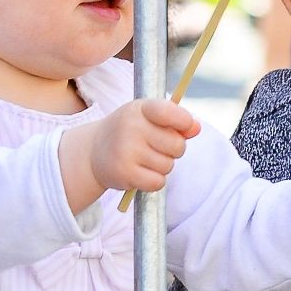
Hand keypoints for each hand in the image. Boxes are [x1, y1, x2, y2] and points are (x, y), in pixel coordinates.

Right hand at [59, 99, 200, 212]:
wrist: (94, 152)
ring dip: (163, 165)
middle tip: (158, 146)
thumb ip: (175, 119)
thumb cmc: (130, 131)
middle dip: (174, 149)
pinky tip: (141, 172)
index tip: (186, 126)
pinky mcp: (125, 174)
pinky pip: (158, 182)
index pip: (169, 112)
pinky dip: (155, 180)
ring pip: (168, 165)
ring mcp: (126, 151)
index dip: (184, 122)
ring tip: (145, 158)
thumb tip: (196, 128)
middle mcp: (131, 128)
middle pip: (177, 145)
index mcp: (140, 109)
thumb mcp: (149, 117)